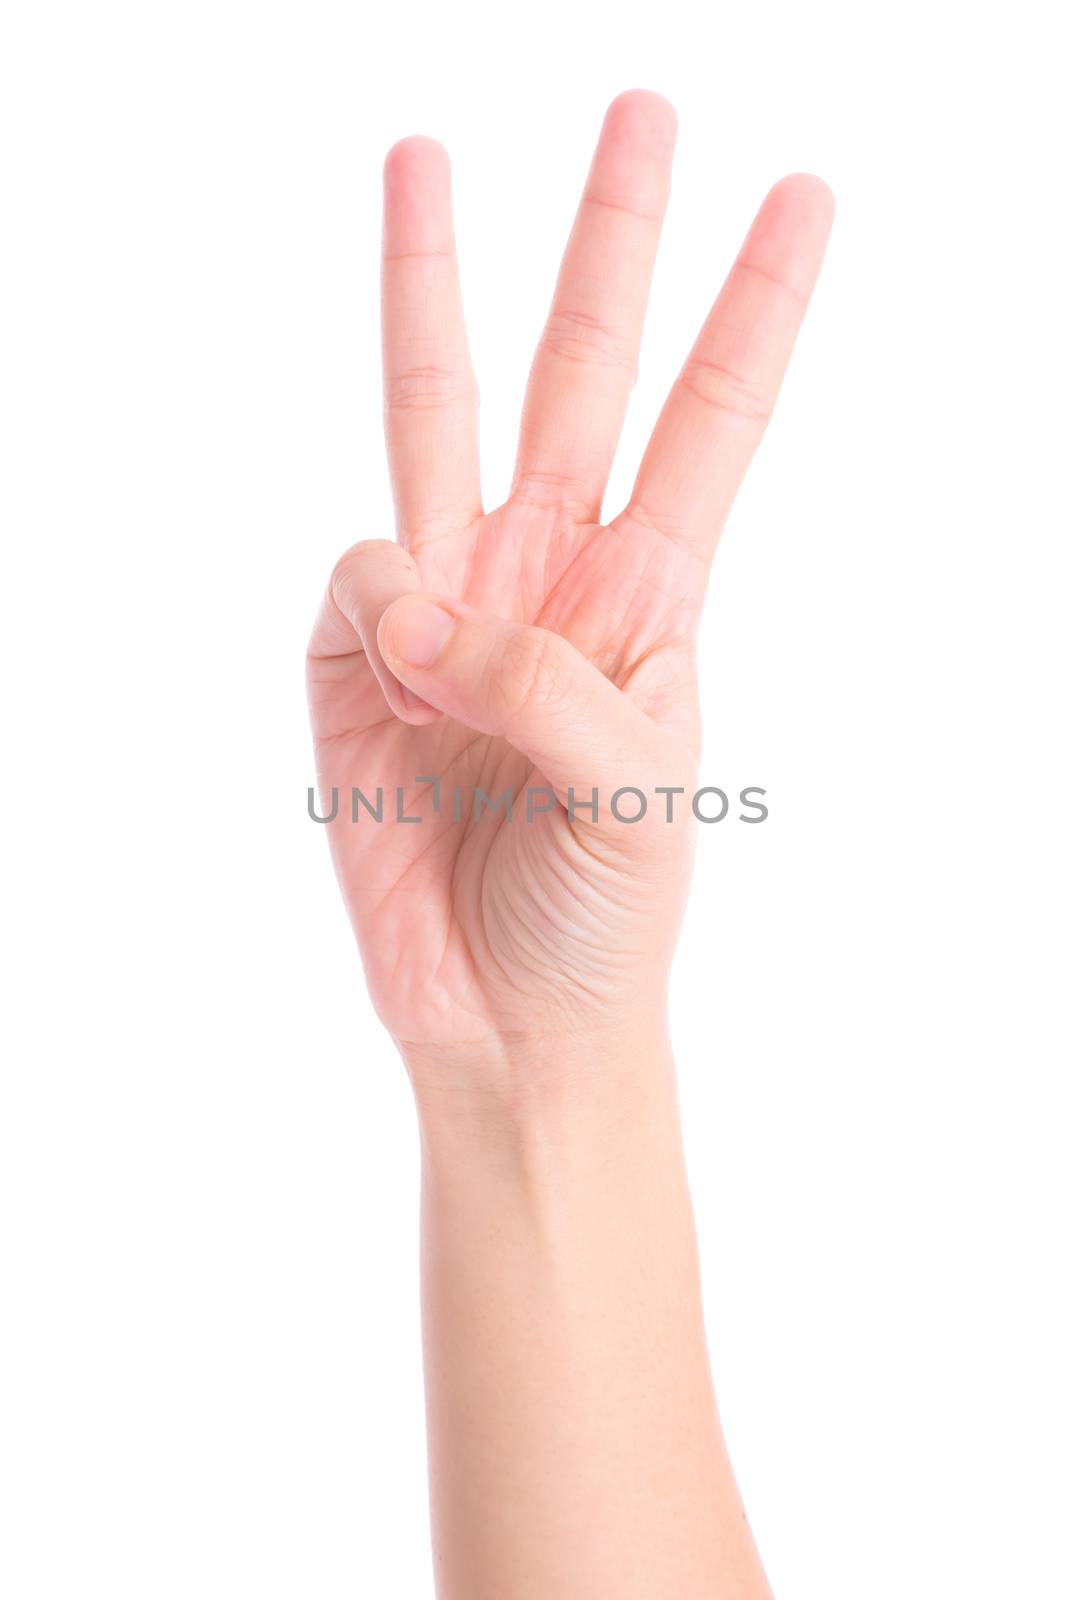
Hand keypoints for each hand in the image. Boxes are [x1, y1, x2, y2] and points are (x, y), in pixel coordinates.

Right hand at [307, 91, 832, 1065]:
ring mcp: (446, 607)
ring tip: (417, 161)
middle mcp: (547, 573)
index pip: (710, 422)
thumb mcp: (637, 790)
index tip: (805, 197)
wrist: (511, 1021)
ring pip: (431, 414)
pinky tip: (398, 670)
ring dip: (427, 282)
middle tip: (646, 108)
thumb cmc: (605, 914)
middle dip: (611, 244)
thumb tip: (414, 596)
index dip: (754, 312)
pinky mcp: (353, 659)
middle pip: (578, 372)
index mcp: (648, 596)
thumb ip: (541, 679)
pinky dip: (377, 609)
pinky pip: (354, 579)